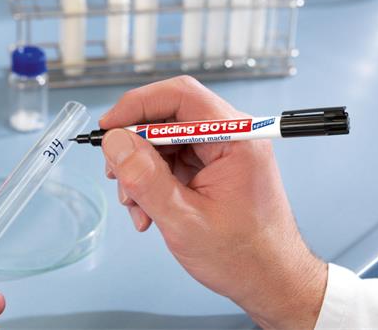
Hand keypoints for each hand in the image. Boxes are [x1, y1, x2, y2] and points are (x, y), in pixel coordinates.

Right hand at [100, 76, 326, 329]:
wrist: (270, 281)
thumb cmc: (243, 257)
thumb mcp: (185, 221)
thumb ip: (146, 179)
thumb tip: (115, 142)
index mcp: (237, 138)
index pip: (181, 96)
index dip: (138, 105)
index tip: (108, 126)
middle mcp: (231, 136)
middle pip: (168, 118)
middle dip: (135, 147)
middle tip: (115, 175)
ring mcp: (220, 151)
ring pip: (164, 141)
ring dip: (141, 171)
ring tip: (136, 206)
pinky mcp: (211, 166)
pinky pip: (171, 160)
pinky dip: (152, 182)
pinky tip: (148, 211)